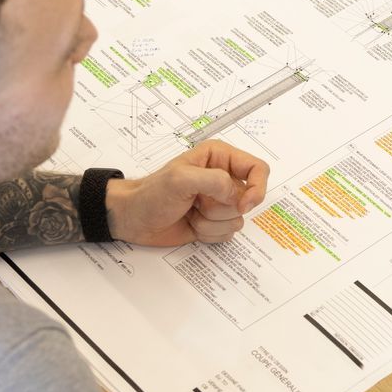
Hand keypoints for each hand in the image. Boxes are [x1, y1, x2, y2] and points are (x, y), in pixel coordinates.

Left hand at [108, 141, 270, 246]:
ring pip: (237, 220)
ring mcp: (219, 202)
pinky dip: (209, 233)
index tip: (243, 204)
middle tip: (196, 202)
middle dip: (220, 207)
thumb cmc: (152, 194)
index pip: (258, 169)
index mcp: (220, 157)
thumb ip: (214, 181)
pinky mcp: (214, 222)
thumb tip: (236, 195)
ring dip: (211, 222)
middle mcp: (223, 178)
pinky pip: (228, 234)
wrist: (134, 219)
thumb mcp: (180, 179)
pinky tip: (192, 224)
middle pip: (248, 199)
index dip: (257, 188)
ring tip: (190, 213)